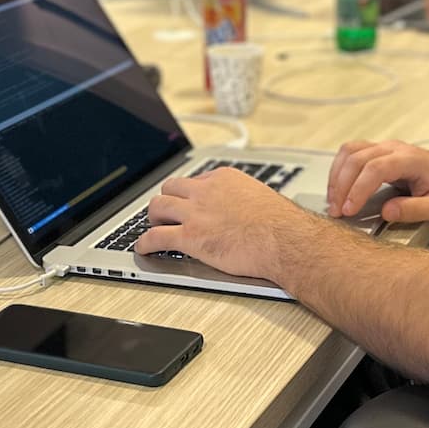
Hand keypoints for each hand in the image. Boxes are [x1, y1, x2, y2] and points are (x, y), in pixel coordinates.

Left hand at [135, 167, 316, 279]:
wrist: (284, 240)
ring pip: (158, 207)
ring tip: (153, 225)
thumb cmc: (281, 225)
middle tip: (166, 211)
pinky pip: (156, 237)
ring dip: (152, 217)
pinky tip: (143, 248)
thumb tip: (245, 211)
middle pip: (171, 188)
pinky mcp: (189, 237)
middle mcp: (205, 191)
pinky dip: (145, 243)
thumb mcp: (261, 199)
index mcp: (224, 178)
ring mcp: (195, 213)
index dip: (189, 193)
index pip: (196, 180)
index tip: (188, 201)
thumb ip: (244, 200)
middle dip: (166, 200)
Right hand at [326, 139, 428, 224]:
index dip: (359, 188)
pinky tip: (337, 189)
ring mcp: (383, 147)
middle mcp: (394, 148)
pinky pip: (349, 154)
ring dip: (336, 177)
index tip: (350, 209)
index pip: (376, 167)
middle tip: (337, 211)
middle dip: (342, 186)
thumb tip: (388, 211)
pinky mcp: (376, 152)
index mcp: (411, 159)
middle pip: (357, 158)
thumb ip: (416, 209)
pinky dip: (338, 171)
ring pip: (349, 152)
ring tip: (334, 202)